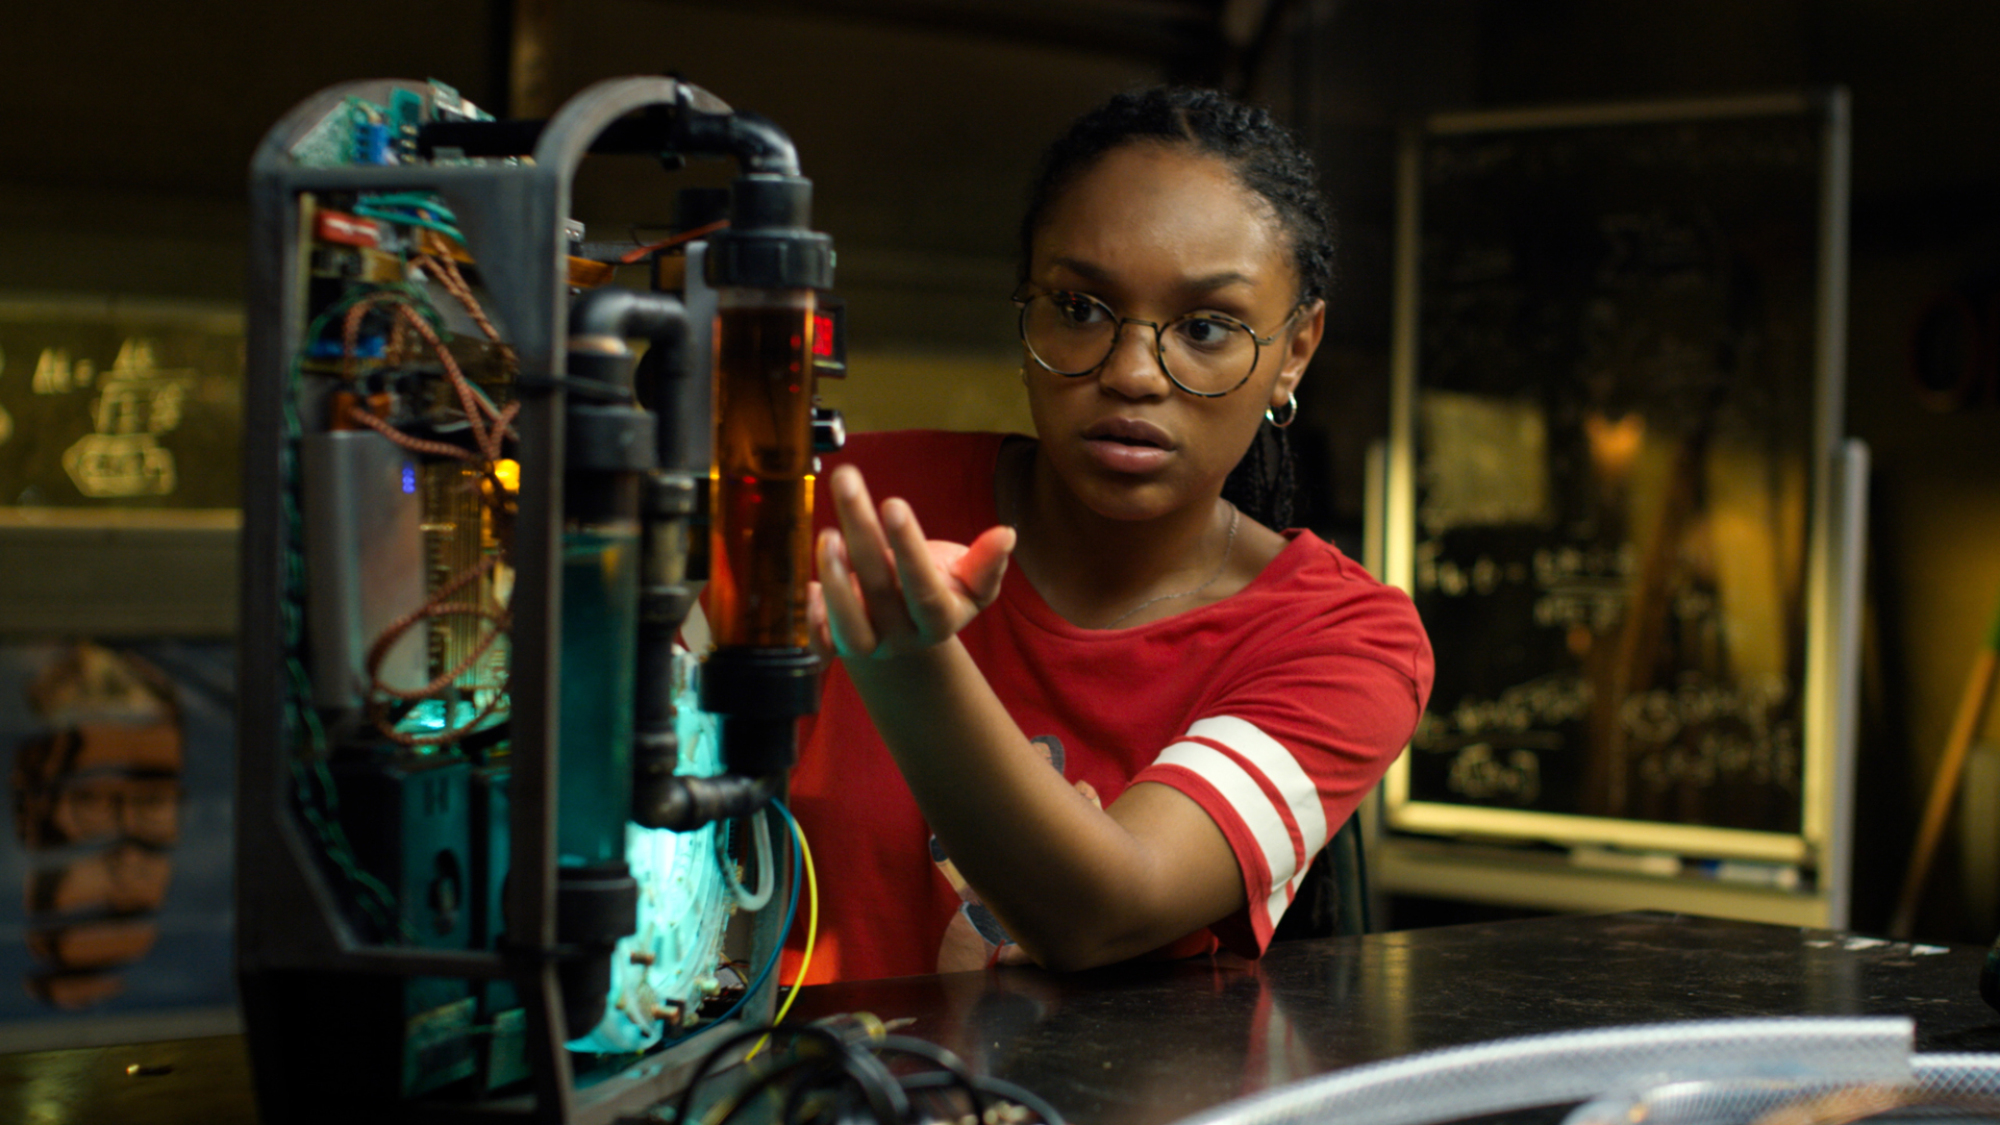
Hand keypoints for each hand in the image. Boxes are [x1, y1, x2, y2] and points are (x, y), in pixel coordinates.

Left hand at [809, 465, 1015, 660]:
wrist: (905, 633)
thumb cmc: (938, 591)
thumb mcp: (969, 580)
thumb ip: (986, 561)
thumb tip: (1007, 534)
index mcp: (939, 620)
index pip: (924, 589)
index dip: (909, 549)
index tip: (893, 503)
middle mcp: (902, 636)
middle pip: (882, 591)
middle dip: (862, 533)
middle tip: (846, 484)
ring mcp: (868, 644)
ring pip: (850, 626)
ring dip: (836, 581)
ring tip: (826, 534)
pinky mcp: (836, 647)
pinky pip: (820, 646)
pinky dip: (811, 620)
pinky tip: (807, 587)